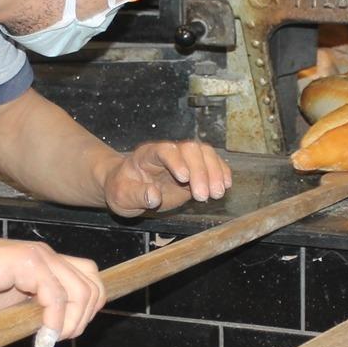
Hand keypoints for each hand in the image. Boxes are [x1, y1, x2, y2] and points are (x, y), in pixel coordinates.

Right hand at [0, 229, 105, 345]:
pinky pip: (55, 295)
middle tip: (58, 340)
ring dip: (73, 323)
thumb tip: (52, 332)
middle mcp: (48, 257)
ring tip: (50, 340)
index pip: (89, 280)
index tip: (65, 333)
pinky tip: (41, 338)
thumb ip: (31, 310)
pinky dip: (54, 321)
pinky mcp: (26, 262)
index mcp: (46, 265)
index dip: (87, 309)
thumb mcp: (6, 303)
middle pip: (93, 285)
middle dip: (84, 319)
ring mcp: (39, 257)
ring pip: (81, 291)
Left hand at [102, 140, 232, 216]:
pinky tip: (225, 186)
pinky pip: (213, 163)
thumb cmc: (123, 189)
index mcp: (148, 154)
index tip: (184, 179)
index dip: (176, 161)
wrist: (129, 189)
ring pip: (205, 153)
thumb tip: (154, 196)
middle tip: (203, 196)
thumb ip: (137, 195)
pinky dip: (222, 172)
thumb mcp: (122, 196)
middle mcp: (169, 152)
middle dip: (200, 171)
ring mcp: (184, 159)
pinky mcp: (196, 170)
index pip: (164, 150)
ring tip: (216, 194)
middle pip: (190, 149)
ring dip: (214, 172)